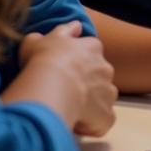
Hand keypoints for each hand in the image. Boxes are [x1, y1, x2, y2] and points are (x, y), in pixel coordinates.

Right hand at [19, 21, 117, 136]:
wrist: (50, 83)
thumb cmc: (43, 59)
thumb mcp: (41, 38)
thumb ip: (61, 31)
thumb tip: (75, 25)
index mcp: (92, 47)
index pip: (91, 52)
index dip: (78, 63)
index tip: (63, 72)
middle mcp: (105, 67)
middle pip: (99, 76)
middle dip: (86, 84)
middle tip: (64, 92)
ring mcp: (108, 90)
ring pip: (104, 98)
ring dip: (91, 105)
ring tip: (70, 110)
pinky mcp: (106, 113)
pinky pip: (104, 121)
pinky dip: (94, 125)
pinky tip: (77, 124)